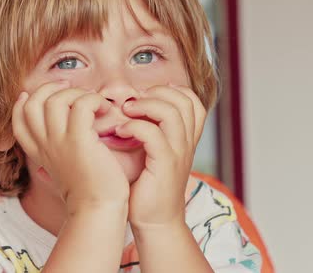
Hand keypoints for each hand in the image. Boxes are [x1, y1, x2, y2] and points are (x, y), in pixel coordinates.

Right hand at [12, 80, 129, 215]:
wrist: (97, 210)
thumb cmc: (89, 191)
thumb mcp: (64, 170)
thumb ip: (57, 155)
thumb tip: (55, 147)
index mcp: (40, 152)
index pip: (19, 119)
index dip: (23, 102)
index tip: (36, 94)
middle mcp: (45, 145)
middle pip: (32, 103)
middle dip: (50, 89)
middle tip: (71, 90)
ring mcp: (59, 142)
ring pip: (55, 100)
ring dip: (76, 93)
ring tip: (93, 102)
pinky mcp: (79, 141)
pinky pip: (82, 105)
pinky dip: (94, 100)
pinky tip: (105, 109)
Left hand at [116, 84, 206, 228]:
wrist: (155, 222)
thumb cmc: (148, 187)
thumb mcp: (154, 154)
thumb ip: (151, 131)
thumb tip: (129, 106)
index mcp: (186, 138)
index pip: (192, 100)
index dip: (170, 91)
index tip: (145, 96)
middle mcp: (187, 142)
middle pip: (184, 100)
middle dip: (156, 92)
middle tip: (132, 103)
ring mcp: (179, 153)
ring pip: (172, 113)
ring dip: (145, 105)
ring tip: (125, 112)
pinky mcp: (166, 165)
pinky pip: (155, 135)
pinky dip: (135, 127)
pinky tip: (120, 132)